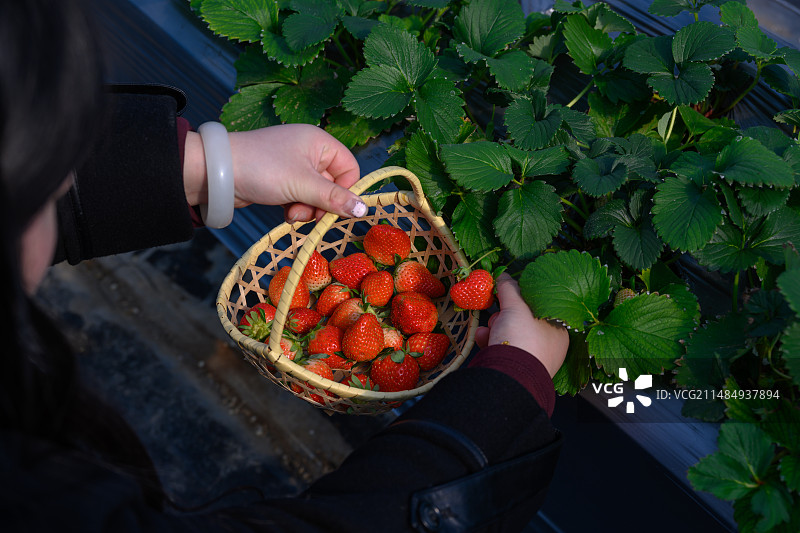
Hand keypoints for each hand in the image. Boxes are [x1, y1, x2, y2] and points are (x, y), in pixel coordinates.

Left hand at [185, 123, 362, 222]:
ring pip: (316, 195)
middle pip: (333, 184)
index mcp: (319, 142)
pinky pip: (301, 197)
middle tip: (308, 214)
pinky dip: (296, 207)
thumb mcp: (303, 184)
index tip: (333, 207)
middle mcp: (309, 151)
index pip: (350, 169)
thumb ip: (334, 198)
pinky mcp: (282, 180)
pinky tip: (284, 212)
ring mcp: (295, 166)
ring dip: (308, 209)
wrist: (219, 172)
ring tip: (291, 212)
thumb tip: (363, 210)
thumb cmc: (262, 168)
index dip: (345, 190)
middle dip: (322, 204)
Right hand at [475, 273, 568, 377]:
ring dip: (494, 326)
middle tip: (500, 314)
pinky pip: (500, 346)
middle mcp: (547, 346)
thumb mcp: (516, 306)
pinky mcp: (512, 367)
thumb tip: (503, 276)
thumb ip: (510, 288)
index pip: (539, 307)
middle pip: (522, 319)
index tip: (508, 293)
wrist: (509, 376)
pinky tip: (484, 338)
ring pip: (509, 332)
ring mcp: (530, 358)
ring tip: (490, 329)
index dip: (522, 298)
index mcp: (558, 330)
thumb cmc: (523, 338)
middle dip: (505, 314)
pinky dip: (490, 340)